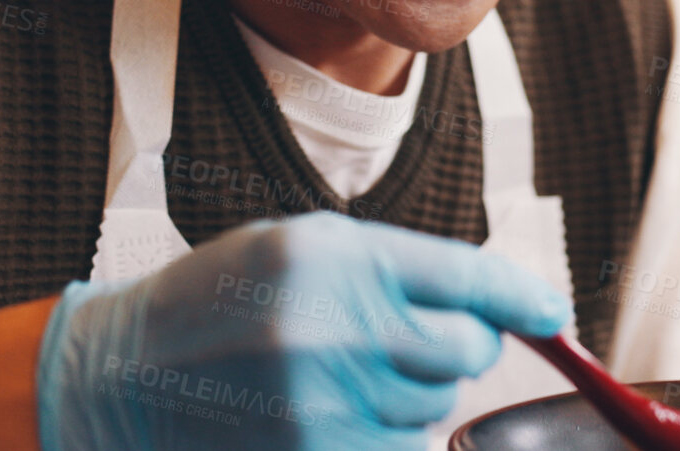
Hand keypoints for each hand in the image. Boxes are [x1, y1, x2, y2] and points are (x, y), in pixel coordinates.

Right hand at [36, 212, 573, 450]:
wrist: (127, 373)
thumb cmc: (221, 298)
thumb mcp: (301, 248)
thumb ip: (392, 268)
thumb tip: (492, 304)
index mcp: (336, 256)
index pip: (466, 277)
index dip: (520, 297)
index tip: (551, 313)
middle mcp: (338, 328)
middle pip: (465, 352)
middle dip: (454, 347)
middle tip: (403, 341)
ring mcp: (327, 402)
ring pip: (433, 410)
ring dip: (409, 396)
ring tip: (340, 376)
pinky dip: (384, 437)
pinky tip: (334, 414)